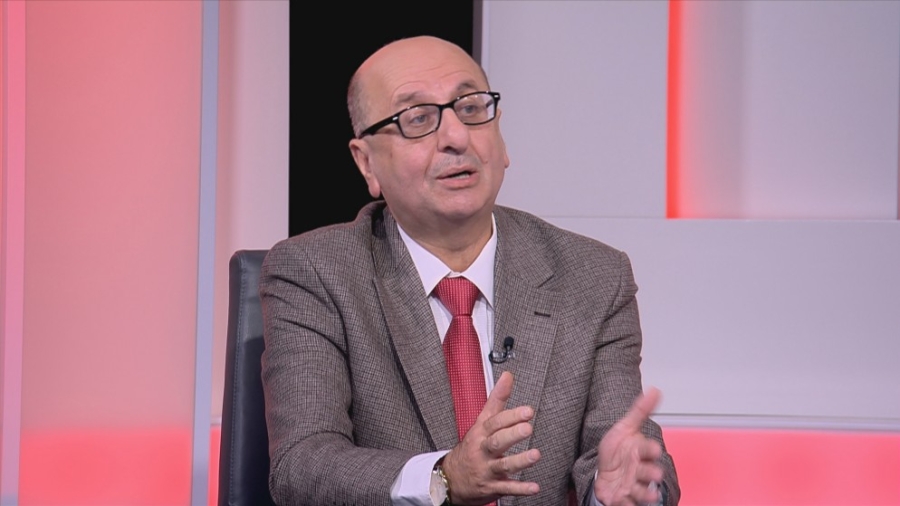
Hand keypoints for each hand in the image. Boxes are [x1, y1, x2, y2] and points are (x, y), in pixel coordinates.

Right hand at [441, 371, 541, 504]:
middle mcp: (483, 451)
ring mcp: (487, 470)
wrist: (451, 478)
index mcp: (481, 433)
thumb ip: (497, 399)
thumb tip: (508, 376)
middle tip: (527, 428)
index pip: (495, 422)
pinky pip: (506, 489)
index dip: (511, 416)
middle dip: (512, 435)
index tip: (527, 411)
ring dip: (519, 461)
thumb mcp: (481, 421)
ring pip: (503, 465)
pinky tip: (534, 487)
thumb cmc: (471, 447)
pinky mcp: (492, 487)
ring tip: (535, 455)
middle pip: (496, 442)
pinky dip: (520, 489)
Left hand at [593, 388, 664, 505]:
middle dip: (651, 474)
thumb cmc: (619, 450)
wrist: (606, 473)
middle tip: (655, 474)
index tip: (652, 448)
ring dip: (646, 494)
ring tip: (650, 496)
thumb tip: (654, 389)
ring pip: (642, 492)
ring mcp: (632, 486)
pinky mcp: (623, 499)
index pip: (647, 449)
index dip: (650, 449)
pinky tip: (625, 501)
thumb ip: (640, 410)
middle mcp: (639, 470)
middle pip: (648, 473)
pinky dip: (627, 504)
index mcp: (640, 452)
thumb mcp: (625, 427)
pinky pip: (627, 504)